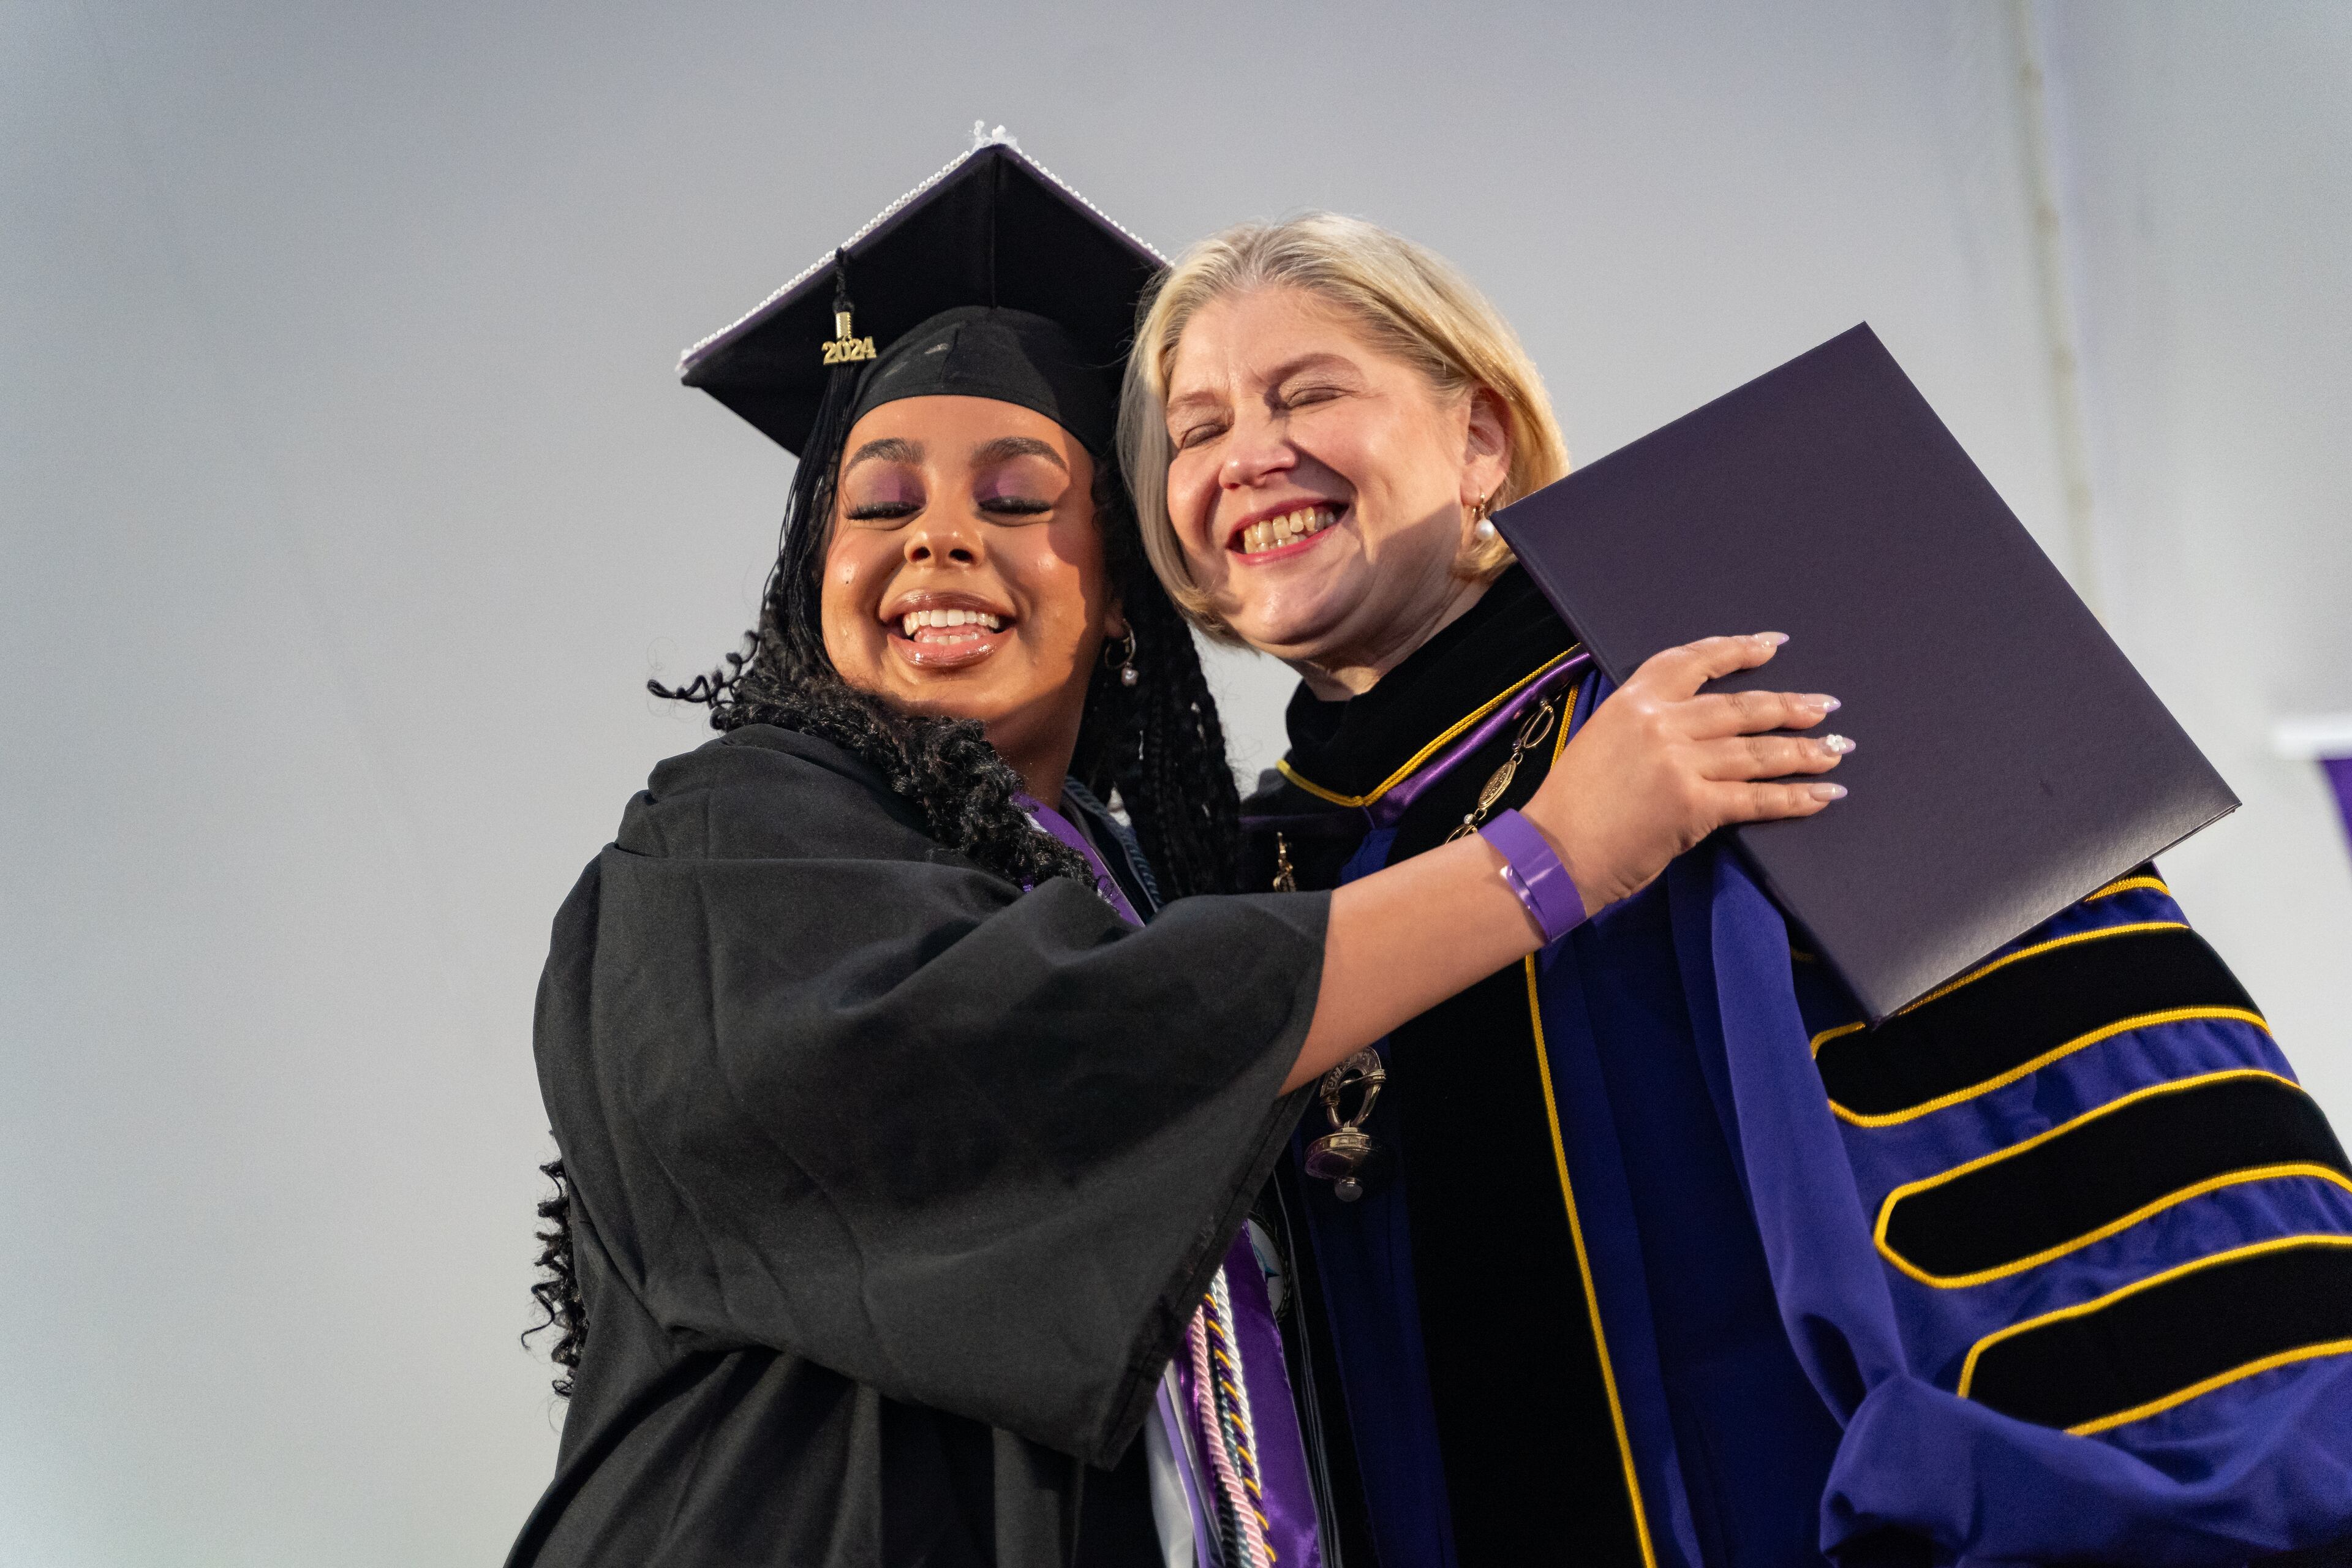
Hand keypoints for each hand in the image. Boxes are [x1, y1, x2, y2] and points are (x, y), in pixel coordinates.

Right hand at [1524, 633, 1848, 908]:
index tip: (1773, 645)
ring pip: (1757, 752)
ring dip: (1804, 752)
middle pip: (1741, 707)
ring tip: (1837, 751)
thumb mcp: (1601, 741)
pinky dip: (1794, 798)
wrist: (1553, 853)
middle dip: (1790, 706)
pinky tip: (1822, 796)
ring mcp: (1680, 764)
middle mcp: (1661, 724)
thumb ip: (1645, 727)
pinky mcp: (1694, 806)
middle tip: (1826, 707)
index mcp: (1633, 701)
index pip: (1694, 661)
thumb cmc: (1571, 805)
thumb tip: (1694, 729)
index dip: (1738, 650)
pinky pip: (1755, 799)